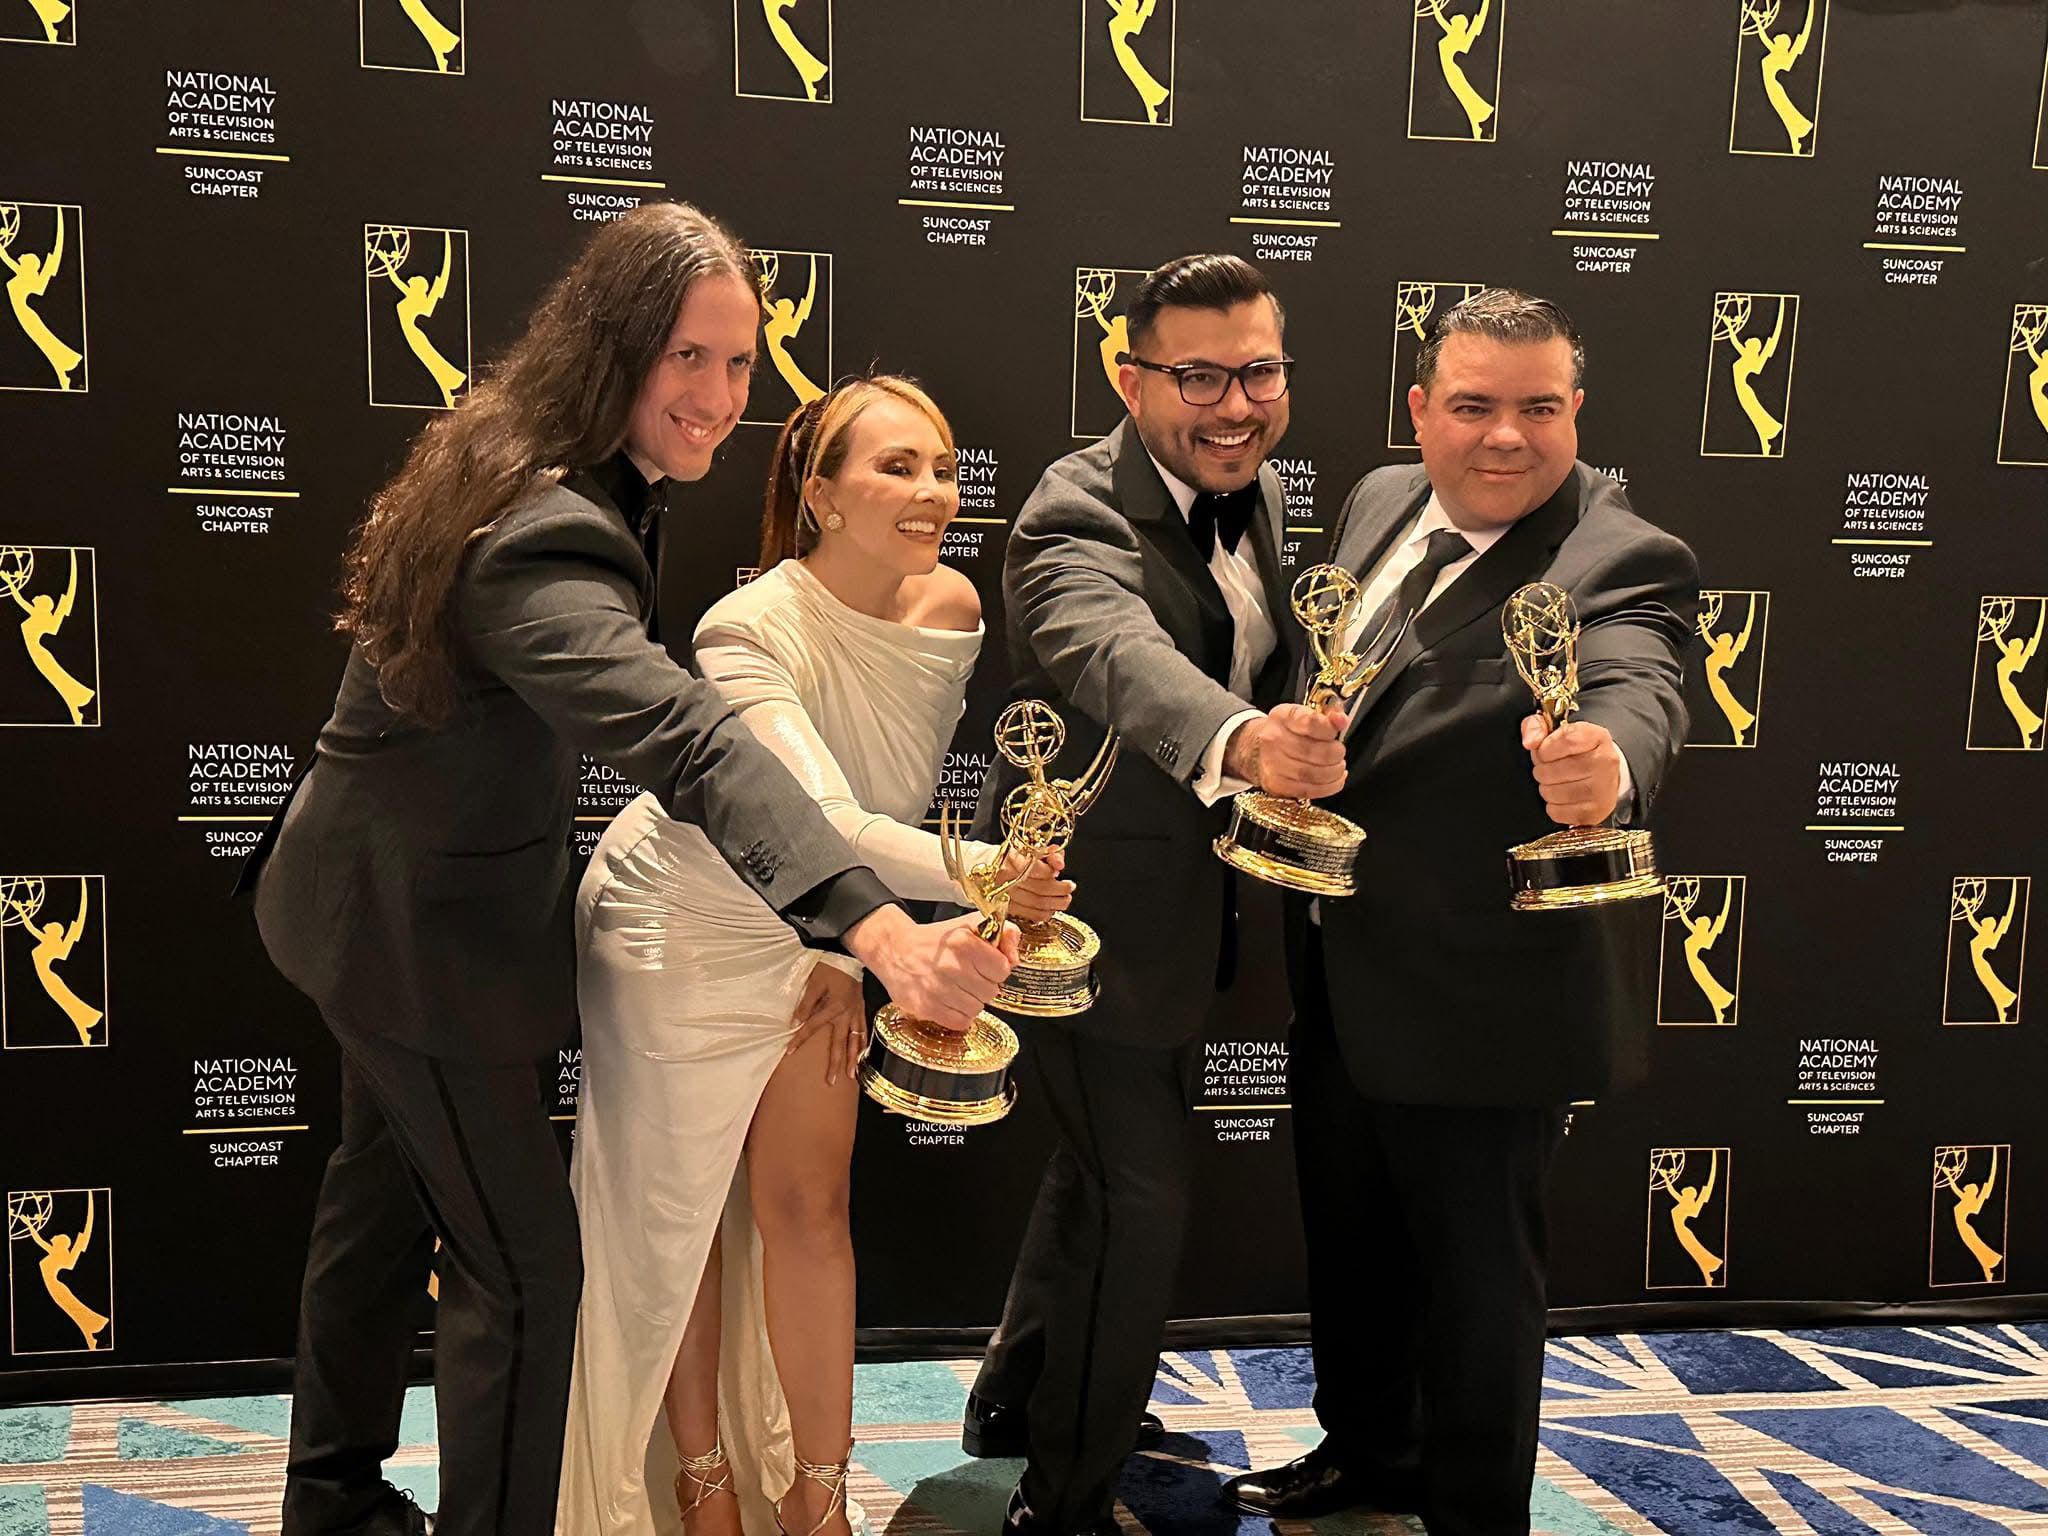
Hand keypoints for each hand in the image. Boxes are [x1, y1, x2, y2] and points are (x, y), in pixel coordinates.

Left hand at [784, 960, 867, 1085]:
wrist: (852, 954)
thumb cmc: (832, 966)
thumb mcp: (815, 981)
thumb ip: (806, 1003)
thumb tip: (795, 1021)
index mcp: (832, 1006)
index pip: (812, 1027)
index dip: (800, 1039)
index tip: (789, 1052)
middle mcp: (846, 1014)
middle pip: (839, 1043)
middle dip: (834, 1063)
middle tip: (831, 1081)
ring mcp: (857, 1013)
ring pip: (856, 1040)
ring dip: (853, 1059)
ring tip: (851, 1075)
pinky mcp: (863, 1009)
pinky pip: (865, 1030)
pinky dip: (865, 1044)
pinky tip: (864, 1055)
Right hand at [844, 907, 1018, 1032]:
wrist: (896, 950)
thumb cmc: (936, 941)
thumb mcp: (971, 924)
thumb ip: (1003, 932)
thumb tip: (1015, 958)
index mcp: (964, 942)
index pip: (1003, 969)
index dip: (996, 968)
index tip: (984, 964)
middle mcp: (951, 966)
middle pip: (991, 992)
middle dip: (984, 985)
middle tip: (968, 976)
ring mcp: (938, 988)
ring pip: (977, 1009)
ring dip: (971, 1001)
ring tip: (957, 988)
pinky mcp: (927, 1007)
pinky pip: (960, 1022)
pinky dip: (959, 1015)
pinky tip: (950, 1001)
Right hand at [998, 846, 1073, 923]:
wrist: (979, 866)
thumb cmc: (1008, 857)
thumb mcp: (1028, 849)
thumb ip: (1048, 853)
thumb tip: (1059, 862)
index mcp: (1010, 858)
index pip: (1034, 867)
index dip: (1050, 870)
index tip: (1060, 869)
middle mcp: (1004, 877)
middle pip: (1038, 888)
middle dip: (1060, 889)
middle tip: (1069, 886)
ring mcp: (1003, 894)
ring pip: (1036, 903)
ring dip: (1056, 903)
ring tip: (1065, 898)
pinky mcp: (1004, 908)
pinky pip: (1029, 914)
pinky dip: (1044, 913)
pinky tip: (1051, 908)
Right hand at [1223, 703, 1347, 798]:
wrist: (1258, 749)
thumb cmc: (1287, 731)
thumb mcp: (1304, 715)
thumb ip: (1327, 715)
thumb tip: (1342, 720)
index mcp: (1282, 717)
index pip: (1310, 723)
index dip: (1330, 728)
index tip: (1338, 729)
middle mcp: (1273, 740)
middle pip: (1312, 751)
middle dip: (1335, 753)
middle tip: (1339, 752)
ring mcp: (1273, 765)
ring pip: (1312, 774)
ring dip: (1333, 772)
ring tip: (1338, 766)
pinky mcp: (1277, 785)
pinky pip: (1309, 790)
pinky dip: (1329, 787)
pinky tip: (1335, 779)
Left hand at [1520, 715, 1623, 826]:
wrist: (1602, 773)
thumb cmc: (1575, 751)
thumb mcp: (1555, 729)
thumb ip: (1536, 725)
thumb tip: (1530, 741)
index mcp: (1596, 737)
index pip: (1566, 740)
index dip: (1545, 748)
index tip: (1544, 752)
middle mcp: (1605, 762)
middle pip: (1555, 770)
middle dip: (1542, 770)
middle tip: (1547, 768)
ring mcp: (1603, 788)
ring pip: (1555, 792)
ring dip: (1546, 788)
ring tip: (1554, 782)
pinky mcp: (1596, 811)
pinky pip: (1557, 812)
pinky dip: (1553, 806)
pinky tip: (1561, 797)